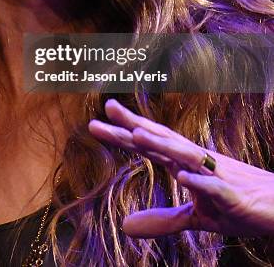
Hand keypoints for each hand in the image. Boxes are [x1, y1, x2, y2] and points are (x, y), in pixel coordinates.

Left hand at [88, 98, 273, 237]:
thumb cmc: (236, 205)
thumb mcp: (197, 217)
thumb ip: (162, 219)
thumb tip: (125, 226)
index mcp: (186, 163)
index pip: (151, 144)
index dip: (125, 132)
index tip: (98, 120)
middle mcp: (197, 161)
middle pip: (162, 139)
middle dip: (135, 125)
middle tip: (107, 109)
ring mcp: (215, 174)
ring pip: (185, 154)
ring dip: (161, 145)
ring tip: (136, 135)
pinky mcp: (233, 195)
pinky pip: (215, 186)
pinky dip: (199, 180)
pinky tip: (183, 176)